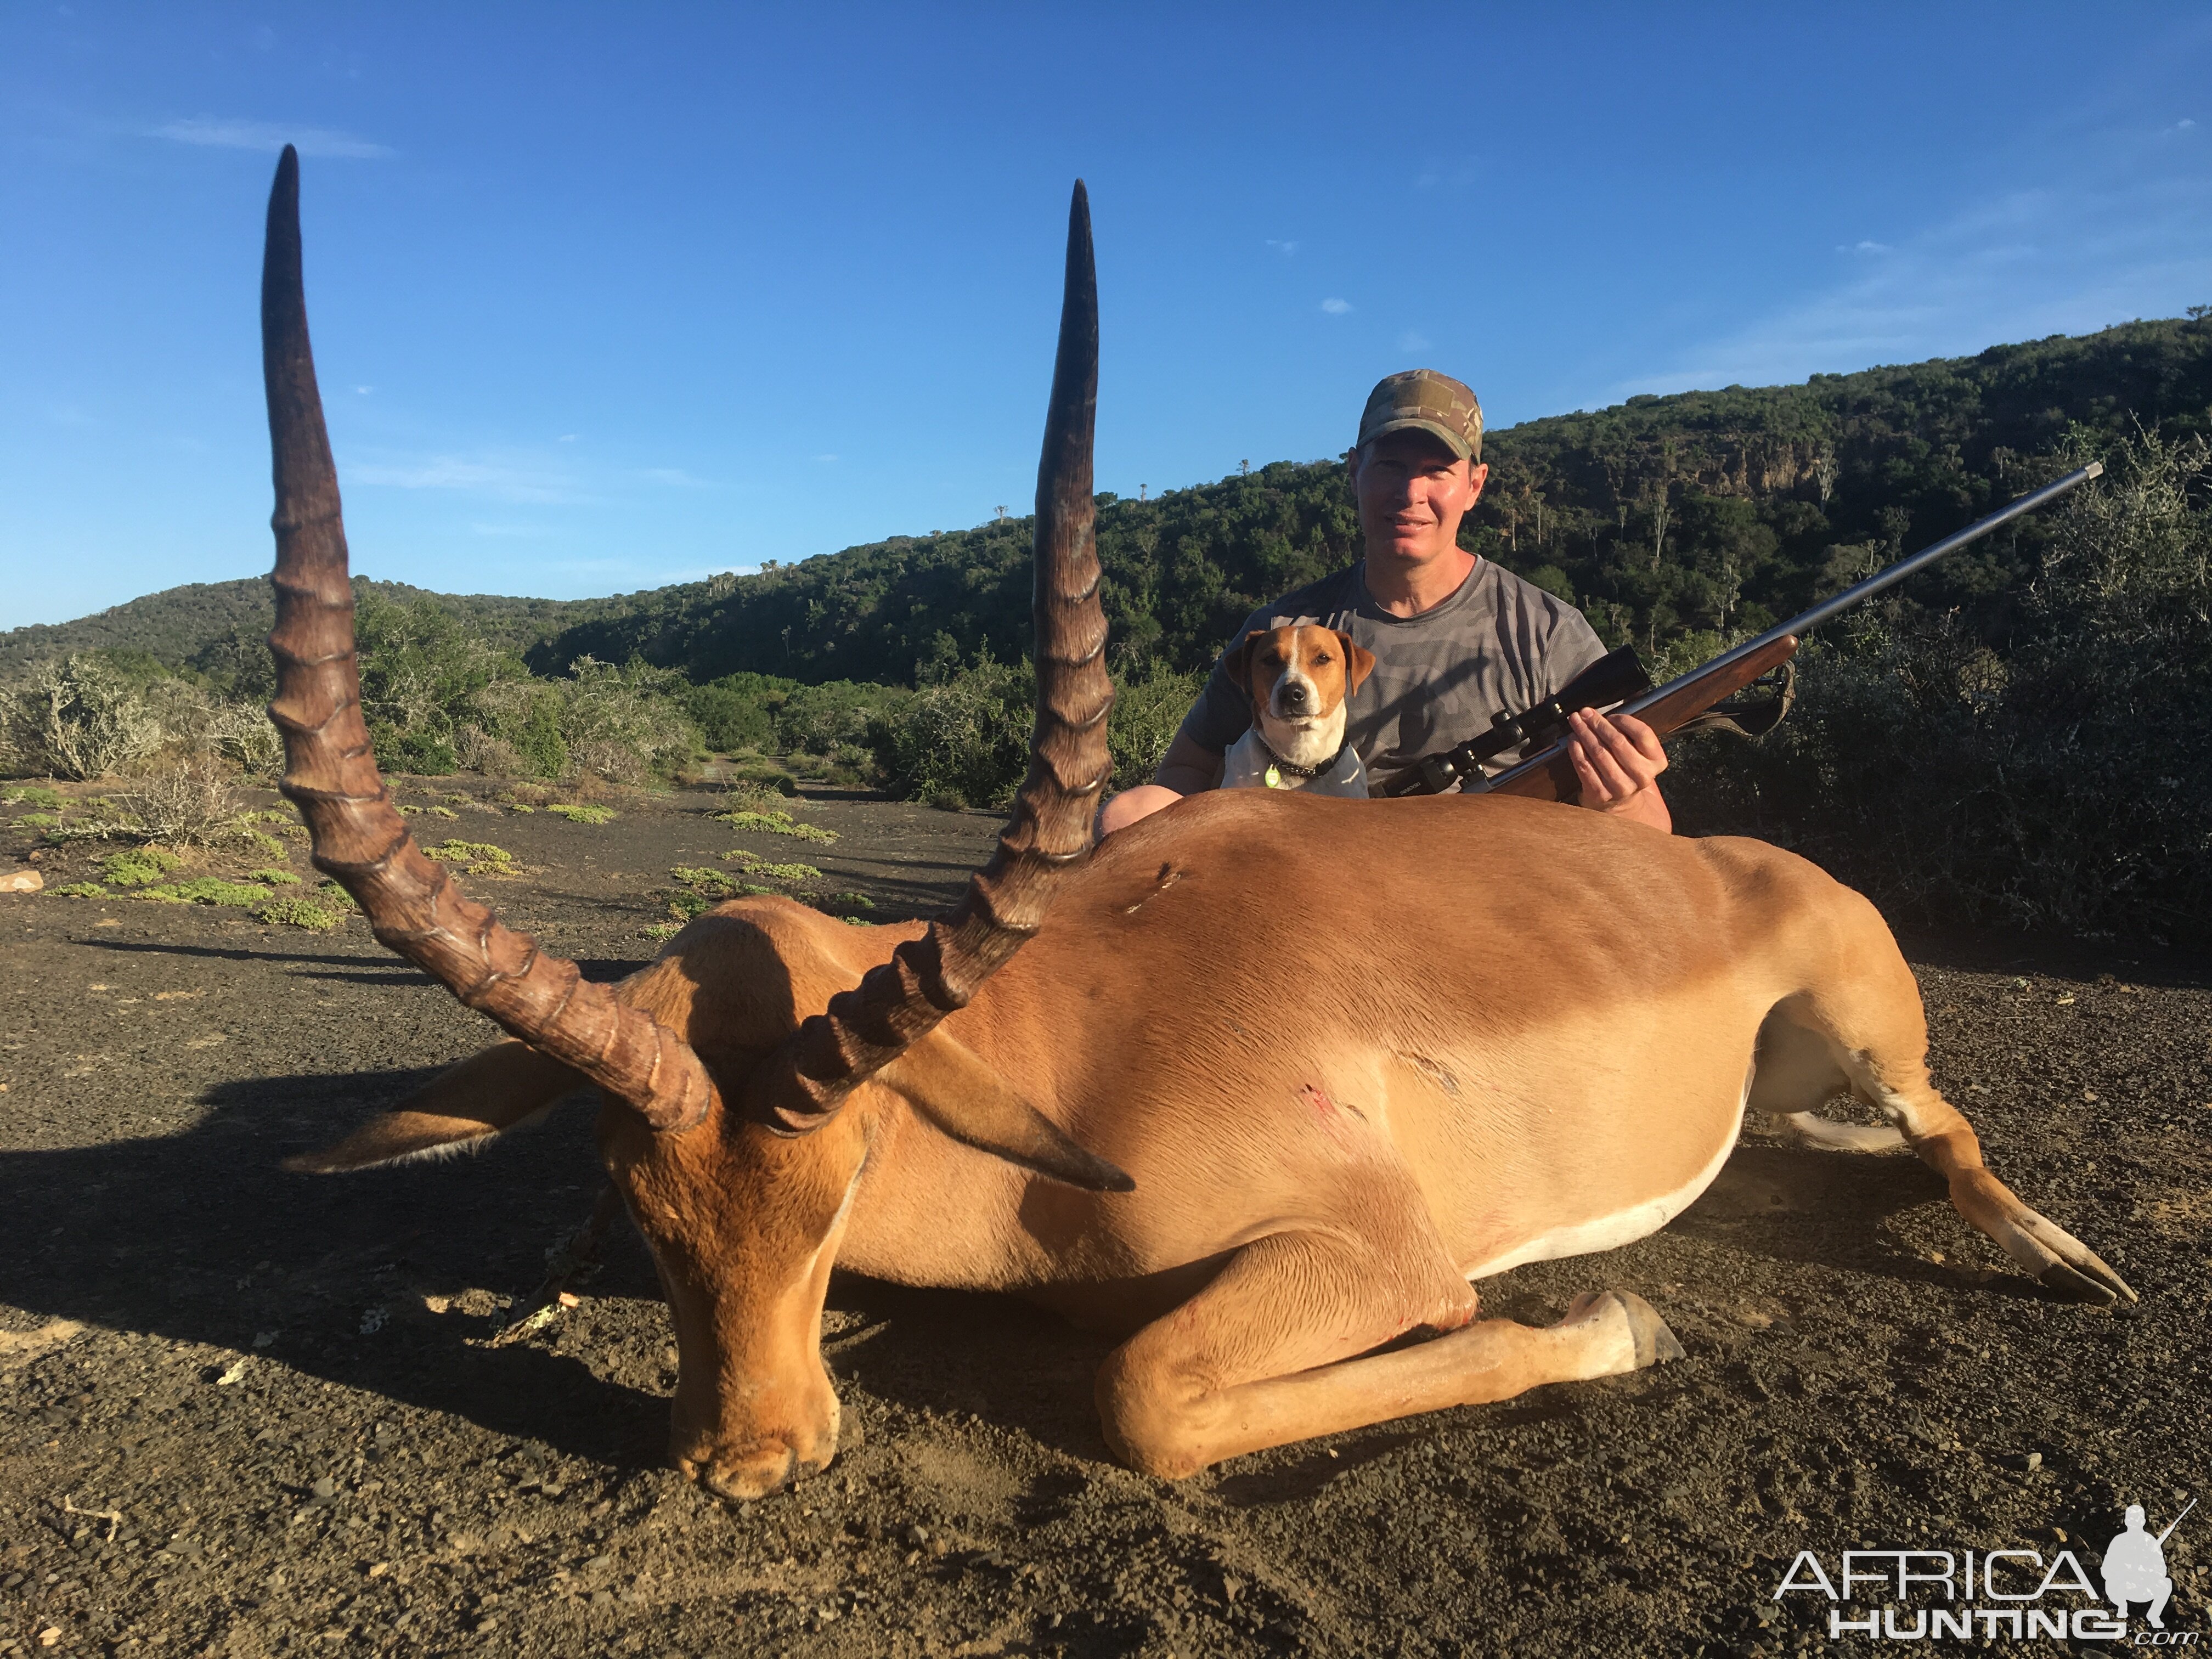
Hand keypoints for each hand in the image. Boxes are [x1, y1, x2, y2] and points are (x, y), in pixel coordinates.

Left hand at [1565, 710, 1671, 831]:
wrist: (1621, 802)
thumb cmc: (1627, 769)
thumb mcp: (1639, 752)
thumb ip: (1629, 733)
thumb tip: (1606, 711)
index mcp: (1656, 761)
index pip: (1643, 734)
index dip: (1625, 720)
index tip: (1611, 716)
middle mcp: (1641, 775)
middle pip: (1617, 741)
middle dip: (1598, 723)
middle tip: (1585, 713)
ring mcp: (1621, 787)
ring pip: (1599, 752)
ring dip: (1584, 733)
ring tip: (1576, 722)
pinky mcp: (1600, 793)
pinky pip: (1584, 766)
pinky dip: (1576, 749)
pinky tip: (1573, 739)